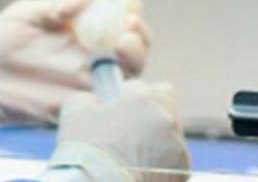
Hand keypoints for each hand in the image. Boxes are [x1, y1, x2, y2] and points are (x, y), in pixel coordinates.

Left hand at [0, 0, 149, 153]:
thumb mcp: (27, 13)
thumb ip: (61, 2)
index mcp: (80, 36)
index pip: (119, 25)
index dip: (131, 12)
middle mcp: (89, 60)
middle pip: (133, 51)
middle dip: (139, 35)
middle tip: (129, 23)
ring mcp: (84, 84)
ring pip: (127, 73)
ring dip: (133, 55)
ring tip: (121, 41)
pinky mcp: (76, 105)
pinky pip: (106, 100)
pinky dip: (117, 85)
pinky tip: (109, 68)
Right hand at [50, 80, 189, 181]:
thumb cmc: (85, 151)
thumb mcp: (74, 112)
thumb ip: (87, 98)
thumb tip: (93, 101)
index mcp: (143, 98)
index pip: (138, 87)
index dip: (124, 97)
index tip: (115, 109)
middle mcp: (167, 118)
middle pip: (162, 105)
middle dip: (147, 114)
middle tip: (126, 130)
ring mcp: (178, 146)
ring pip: (169, 133)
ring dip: (154, 139)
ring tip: (129, 156)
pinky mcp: (183, 170)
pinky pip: (172, 158)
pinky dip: (159, 161)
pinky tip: (138, 169)